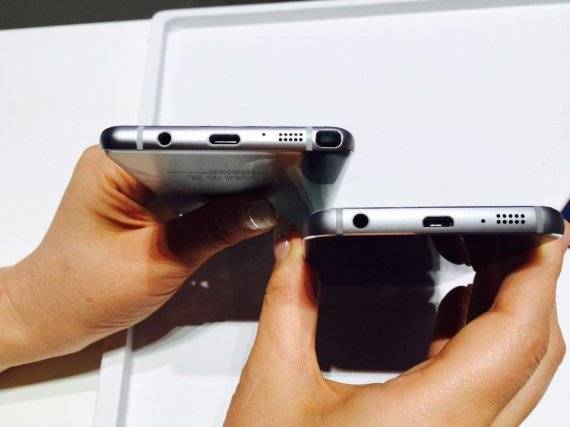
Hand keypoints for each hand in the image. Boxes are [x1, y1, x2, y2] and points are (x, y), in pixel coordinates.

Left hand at [0, 146, 276, 369]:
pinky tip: (236, 213)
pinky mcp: (144, 200)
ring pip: (194, 176)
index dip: (230, 154)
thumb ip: (212, 232)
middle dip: (236, 172)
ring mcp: (134, 183)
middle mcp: (123, 166)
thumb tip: (258, 210)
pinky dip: (212, 204)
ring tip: (262, 200)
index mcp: (114, 166)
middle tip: (277, 184)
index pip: (183, 147)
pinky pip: (188, 193)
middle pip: (193, 157)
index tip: (269, 162)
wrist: (52, 314)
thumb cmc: (79, 291)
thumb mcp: (157, 262)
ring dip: (226, 189)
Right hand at [226, 224, 568, 425]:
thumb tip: (296, 252)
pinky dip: (485, 342)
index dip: (538, 278)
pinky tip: (460, 311)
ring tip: (498, 261)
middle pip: (531, 354)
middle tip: (524, 236)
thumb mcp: (274, 387)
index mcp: (427, 422)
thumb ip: (289, 304)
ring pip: (517, 374)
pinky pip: (489, 391)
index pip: (515, 338)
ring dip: (513, 313)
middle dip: (534, 287)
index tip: (545, 234)